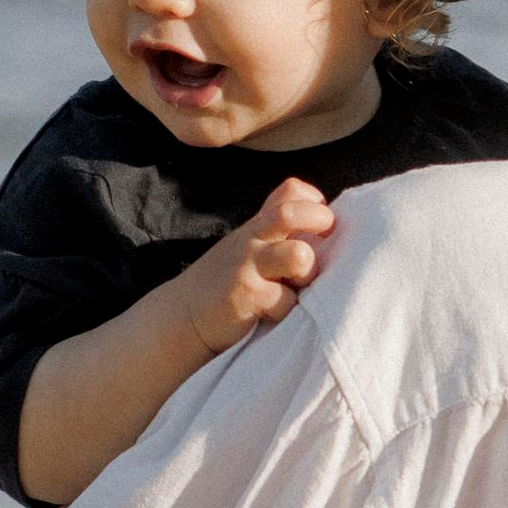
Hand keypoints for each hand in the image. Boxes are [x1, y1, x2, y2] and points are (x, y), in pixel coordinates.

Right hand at [174, 177, 336, 358]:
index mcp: (257, 226)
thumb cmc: (225, 281)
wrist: (182, 316)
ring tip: (298, 286)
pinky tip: (274, 315)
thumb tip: (324, 226)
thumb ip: (275, 233)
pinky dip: (287, 311)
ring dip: (308, 272)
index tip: (322, 224)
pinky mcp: (248, 296)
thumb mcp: (245, 246)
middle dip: (320, 222)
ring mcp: (248, 267)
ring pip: (299, 256)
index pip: (290, 192)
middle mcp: (252, 240)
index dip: (314, 203)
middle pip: (292, 213)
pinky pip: (286, 301)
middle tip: (325, 244)